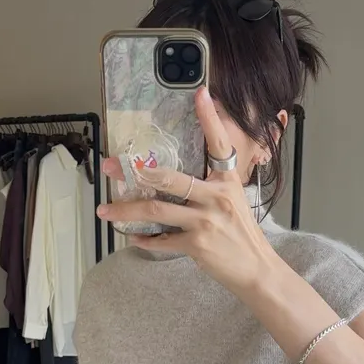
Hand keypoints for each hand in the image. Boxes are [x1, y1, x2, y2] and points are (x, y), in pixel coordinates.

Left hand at [97, 87, 281, 296]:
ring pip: (156, 210)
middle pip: (169, 178)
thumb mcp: (234, 202)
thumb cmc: (243, 236)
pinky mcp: (197, 245)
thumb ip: (210, 189)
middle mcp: (216, 198)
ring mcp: (205, 222)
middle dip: (136, 171)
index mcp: (228, 182)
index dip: (209, 118)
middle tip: (111, 166)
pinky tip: (133, 236)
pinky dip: (144, 239)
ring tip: (105, 210)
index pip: (218, 144)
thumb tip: (175, 181)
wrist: (257, 269)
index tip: (200, 93)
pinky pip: (161, 239)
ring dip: (126, 210)